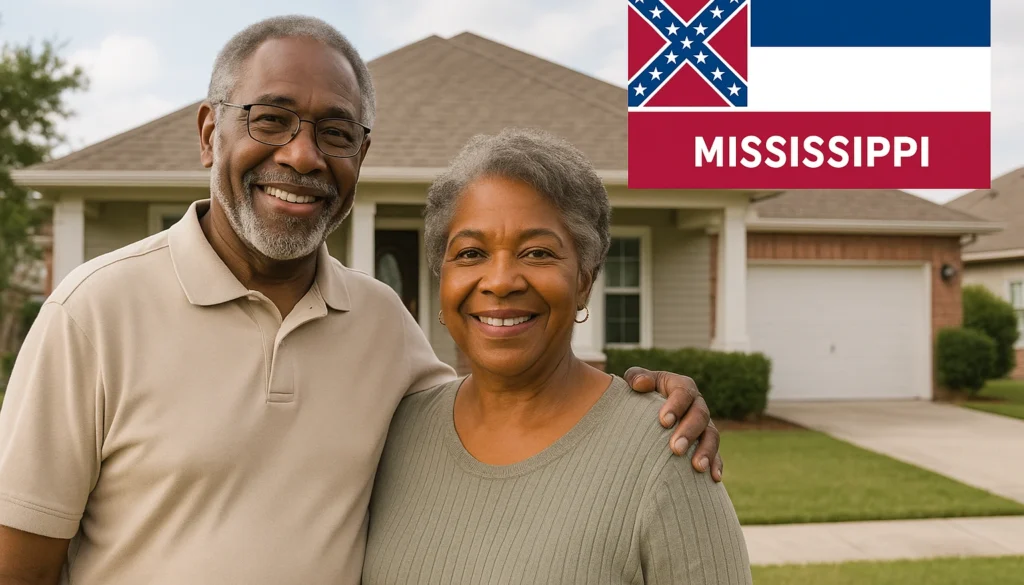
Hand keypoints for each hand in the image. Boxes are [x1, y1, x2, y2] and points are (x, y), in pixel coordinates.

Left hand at [623, 367, 723, 481]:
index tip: (663, 422)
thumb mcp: (635, 381)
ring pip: (712, 435)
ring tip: (697, 467)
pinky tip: (714, 477)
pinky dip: (716, 464)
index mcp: (682, 386)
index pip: (683, 392)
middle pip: (700, 415)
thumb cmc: (639, 394)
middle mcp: (697, 404)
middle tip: (676, 448)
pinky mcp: (706, 444)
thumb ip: (636, 378)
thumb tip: (639, 384)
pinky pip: (716, 454)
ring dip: (706, 451)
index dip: (676, 406)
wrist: (645, 412)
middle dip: (689, 432)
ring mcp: (704, 425)